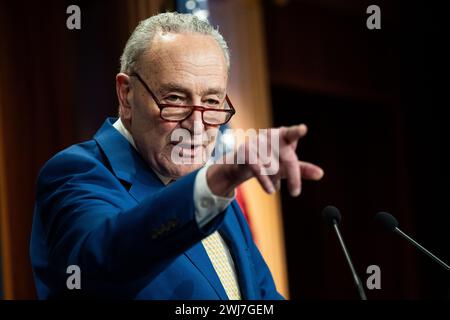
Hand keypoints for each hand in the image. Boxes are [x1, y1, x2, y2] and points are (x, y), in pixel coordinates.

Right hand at [207, 124, 323, 196]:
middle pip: (288, 158)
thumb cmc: (268, 162)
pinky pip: (259, 170)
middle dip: (293, 177)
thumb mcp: (286, 167)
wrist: (240, 164)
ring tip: (274, 184)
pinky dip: (266, 182)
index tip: (303, 129)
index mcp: (282, 135)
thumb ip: (302, 169)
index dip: (297, 132)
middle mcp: (270, 136)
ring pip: (273, 167)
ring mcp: (256, 142)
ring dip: (275, 179)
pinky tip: (270, 190)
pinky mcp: (245, 152)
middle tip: (295, 193)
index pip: (291, 134)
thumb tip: (321, 174)